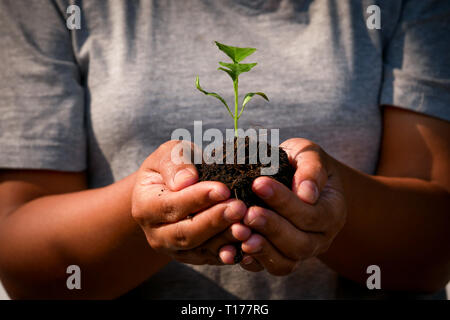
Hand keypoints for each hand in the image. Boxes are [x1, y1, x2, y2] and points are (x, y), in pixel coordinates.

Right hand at [131, 140, 251, 264]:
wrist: (172, 190)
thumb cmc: (173, 168)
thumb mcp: (169, 155)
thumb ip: (175, 163)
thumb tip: (186, 181)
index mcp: (144, 207)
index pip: (170, 206)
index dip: (197, 199)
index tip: (222, 189)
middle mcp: (157, 234)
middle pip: (186, 233)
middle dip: (214, 221)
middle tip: (239, 207)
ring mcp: (175, 250)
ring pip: (201, 250)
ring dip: (225, 239)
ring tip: (247, 226)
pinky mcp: (195, 257)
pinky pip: (213, 258)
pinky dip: (231, 253)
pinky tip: (248, 243)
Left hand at [237, 138, 346, 274]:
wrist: (294, 179)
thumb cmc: (300, 164)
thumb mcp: (308, 155)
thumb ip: (311, 169)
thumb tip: (307, 194)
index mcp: (332, 212)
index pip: (311, 214)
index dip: (284, 202)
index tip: (258, 183)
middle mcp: (320, 238)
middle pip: (300, 244)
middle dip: (272, 227)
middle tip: (248, 212)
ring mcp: (300, 252)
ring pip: (285, 262)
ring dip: (261, 248)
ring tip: (239, 231)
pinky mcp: (279, 259)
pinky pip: (266, 267)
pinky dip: (250, 261)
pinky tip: (231, 248)